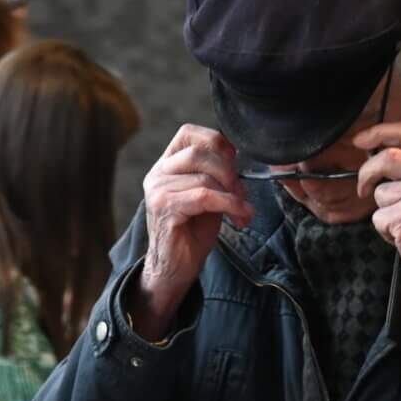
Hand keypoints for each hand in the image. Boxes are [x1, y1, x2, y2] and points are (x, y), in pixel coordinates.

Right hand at [132, 125, 253, 339]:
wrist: (175, 268)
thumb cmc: (192, 231)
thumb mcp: (207, 193)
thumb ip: (216, 172)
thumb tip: (237, 154)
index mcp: (166, 165)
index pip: (189, 133)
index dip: (216, 141)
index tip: (235, 160)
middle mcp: (157, 173)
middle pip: (200, 153)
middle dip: (229, 172)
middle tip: (243, 193)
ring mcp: (158, 190)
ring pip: (205, 177)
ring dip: (232, 194)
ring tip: (242, 211)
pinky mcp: (165, 208)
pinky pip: (204, 196)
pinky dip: (228, 204)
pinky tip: (239, 216)